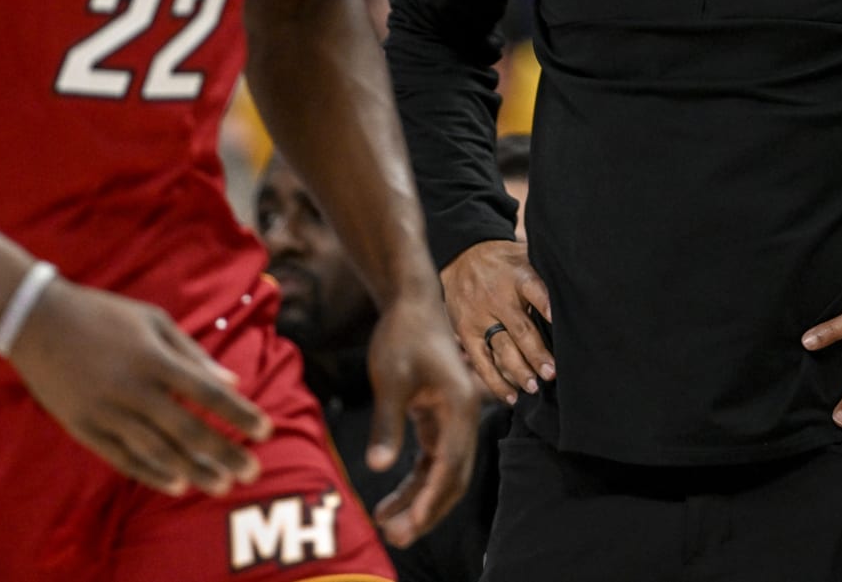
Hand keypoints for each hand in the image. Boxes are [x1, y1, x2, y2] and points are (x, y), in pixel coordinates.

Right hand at [6, 277, 271, 495]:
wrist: (38, 321)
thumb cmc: (104, 315)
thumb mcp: (153, 319)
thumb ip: (192, 353)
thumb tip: (231, 380)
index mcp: (153, 358)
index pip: (206, 392)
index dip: (237, 413)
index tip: (265, 429)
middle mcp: (132, 388)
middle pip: (186, 429)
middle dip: (223, 452)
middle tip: (252, 472)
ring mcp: (106, 411)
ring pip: (157, 451)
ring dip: (193, 470)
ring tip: (221, 485)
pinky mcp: (83, 427)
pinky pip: (122, 458)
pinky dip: (151, 474)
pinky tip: (177, 484)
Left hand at [363, 289, 482, 547]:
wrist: (411, 302)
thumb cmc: (402, 335)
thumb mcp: (390, 378)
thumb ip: (386, 424)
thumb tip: (377, 467)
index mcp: (459, 408)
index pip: (449, 466)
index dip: (430, 500)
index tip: (409, 526)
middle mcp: (463, 417)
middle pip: (452, 476)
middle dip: (427, 510)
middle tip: (397, 538)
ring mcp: (453, 418)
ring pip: (442, 471)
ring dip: (420, 500)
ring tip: (389, 526)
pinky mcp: (438, 417)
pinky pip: (432, 459)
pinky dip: (415, 481)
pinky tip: (391, 499)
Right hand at [440, 239, 553, 404]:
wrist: (462, 253)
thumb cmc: (506, 261)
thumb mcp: (525, 255)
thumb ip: (546, 274)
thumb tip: (584, 290)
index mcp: (517, 275)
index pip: (533, 288)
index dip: (546, 304)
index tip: (556, 320)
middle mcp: (497, 296)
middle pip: (520, 328)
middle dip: (536, 353)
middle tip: (552, 373)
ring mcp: (480, 316)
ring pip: (501, 347)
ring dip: (519, 370)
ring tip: (534, 387)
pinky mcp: (465, 331)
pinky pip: (481, 360)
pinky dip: (495, 380)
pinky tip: (511, 396)